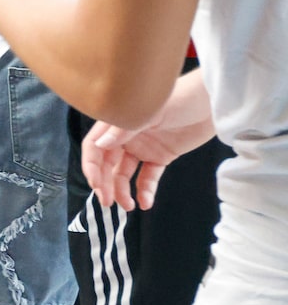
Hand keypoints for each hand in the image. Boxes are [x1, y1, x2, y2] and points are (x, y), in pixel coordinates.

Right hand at [81, 76, 215, 210]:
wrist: (213, 102)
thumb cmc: (181, 97)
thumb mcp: (150, 113)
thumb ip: (123, 130)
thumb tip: (100, 145)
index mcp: (118, 123)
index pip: (95, 146)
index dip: (92, 166)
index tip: (96, 184)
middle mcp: (126, 136)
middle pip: (107, 163)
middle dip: (105, 183)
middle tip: (108, 202)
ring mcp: (143, 147)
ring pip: (125, 173)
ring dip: (122, 190)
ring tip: (128, 206)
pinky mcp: (161, 156)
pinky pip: (148, 176)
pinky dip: (145, 190)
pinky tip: (145, 202)